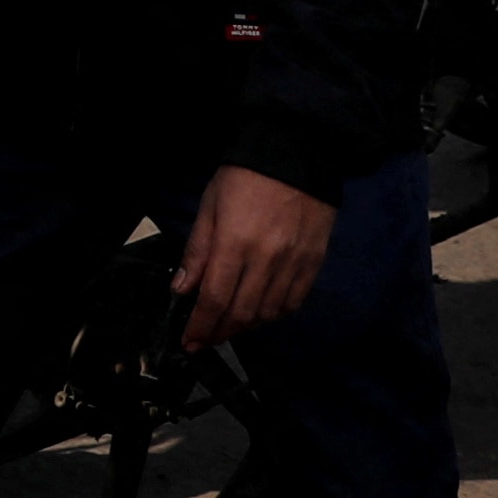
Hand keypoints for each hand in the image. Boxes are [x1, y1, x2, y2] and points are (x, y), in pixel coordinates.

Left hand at [172, 163, 334, 350]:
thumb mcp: (209, 208)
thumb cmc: (244, 178)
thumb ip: (197, 252)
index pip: (215, 299)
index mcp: (235, 244)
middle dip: (220, 332)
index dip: (201, 326)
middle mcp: (267, 260)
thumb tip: (182, 290)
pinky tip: (260, 313)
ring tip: (228, 328)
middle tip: (206, 339)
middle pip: (242, 313)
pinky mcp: (314, 263)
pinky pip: (294, 301)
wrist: (298, 156)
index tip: (190, 341)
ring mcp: (294, 264)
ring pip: (269, 312)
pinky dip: (274, 314)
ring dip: (246, 327)